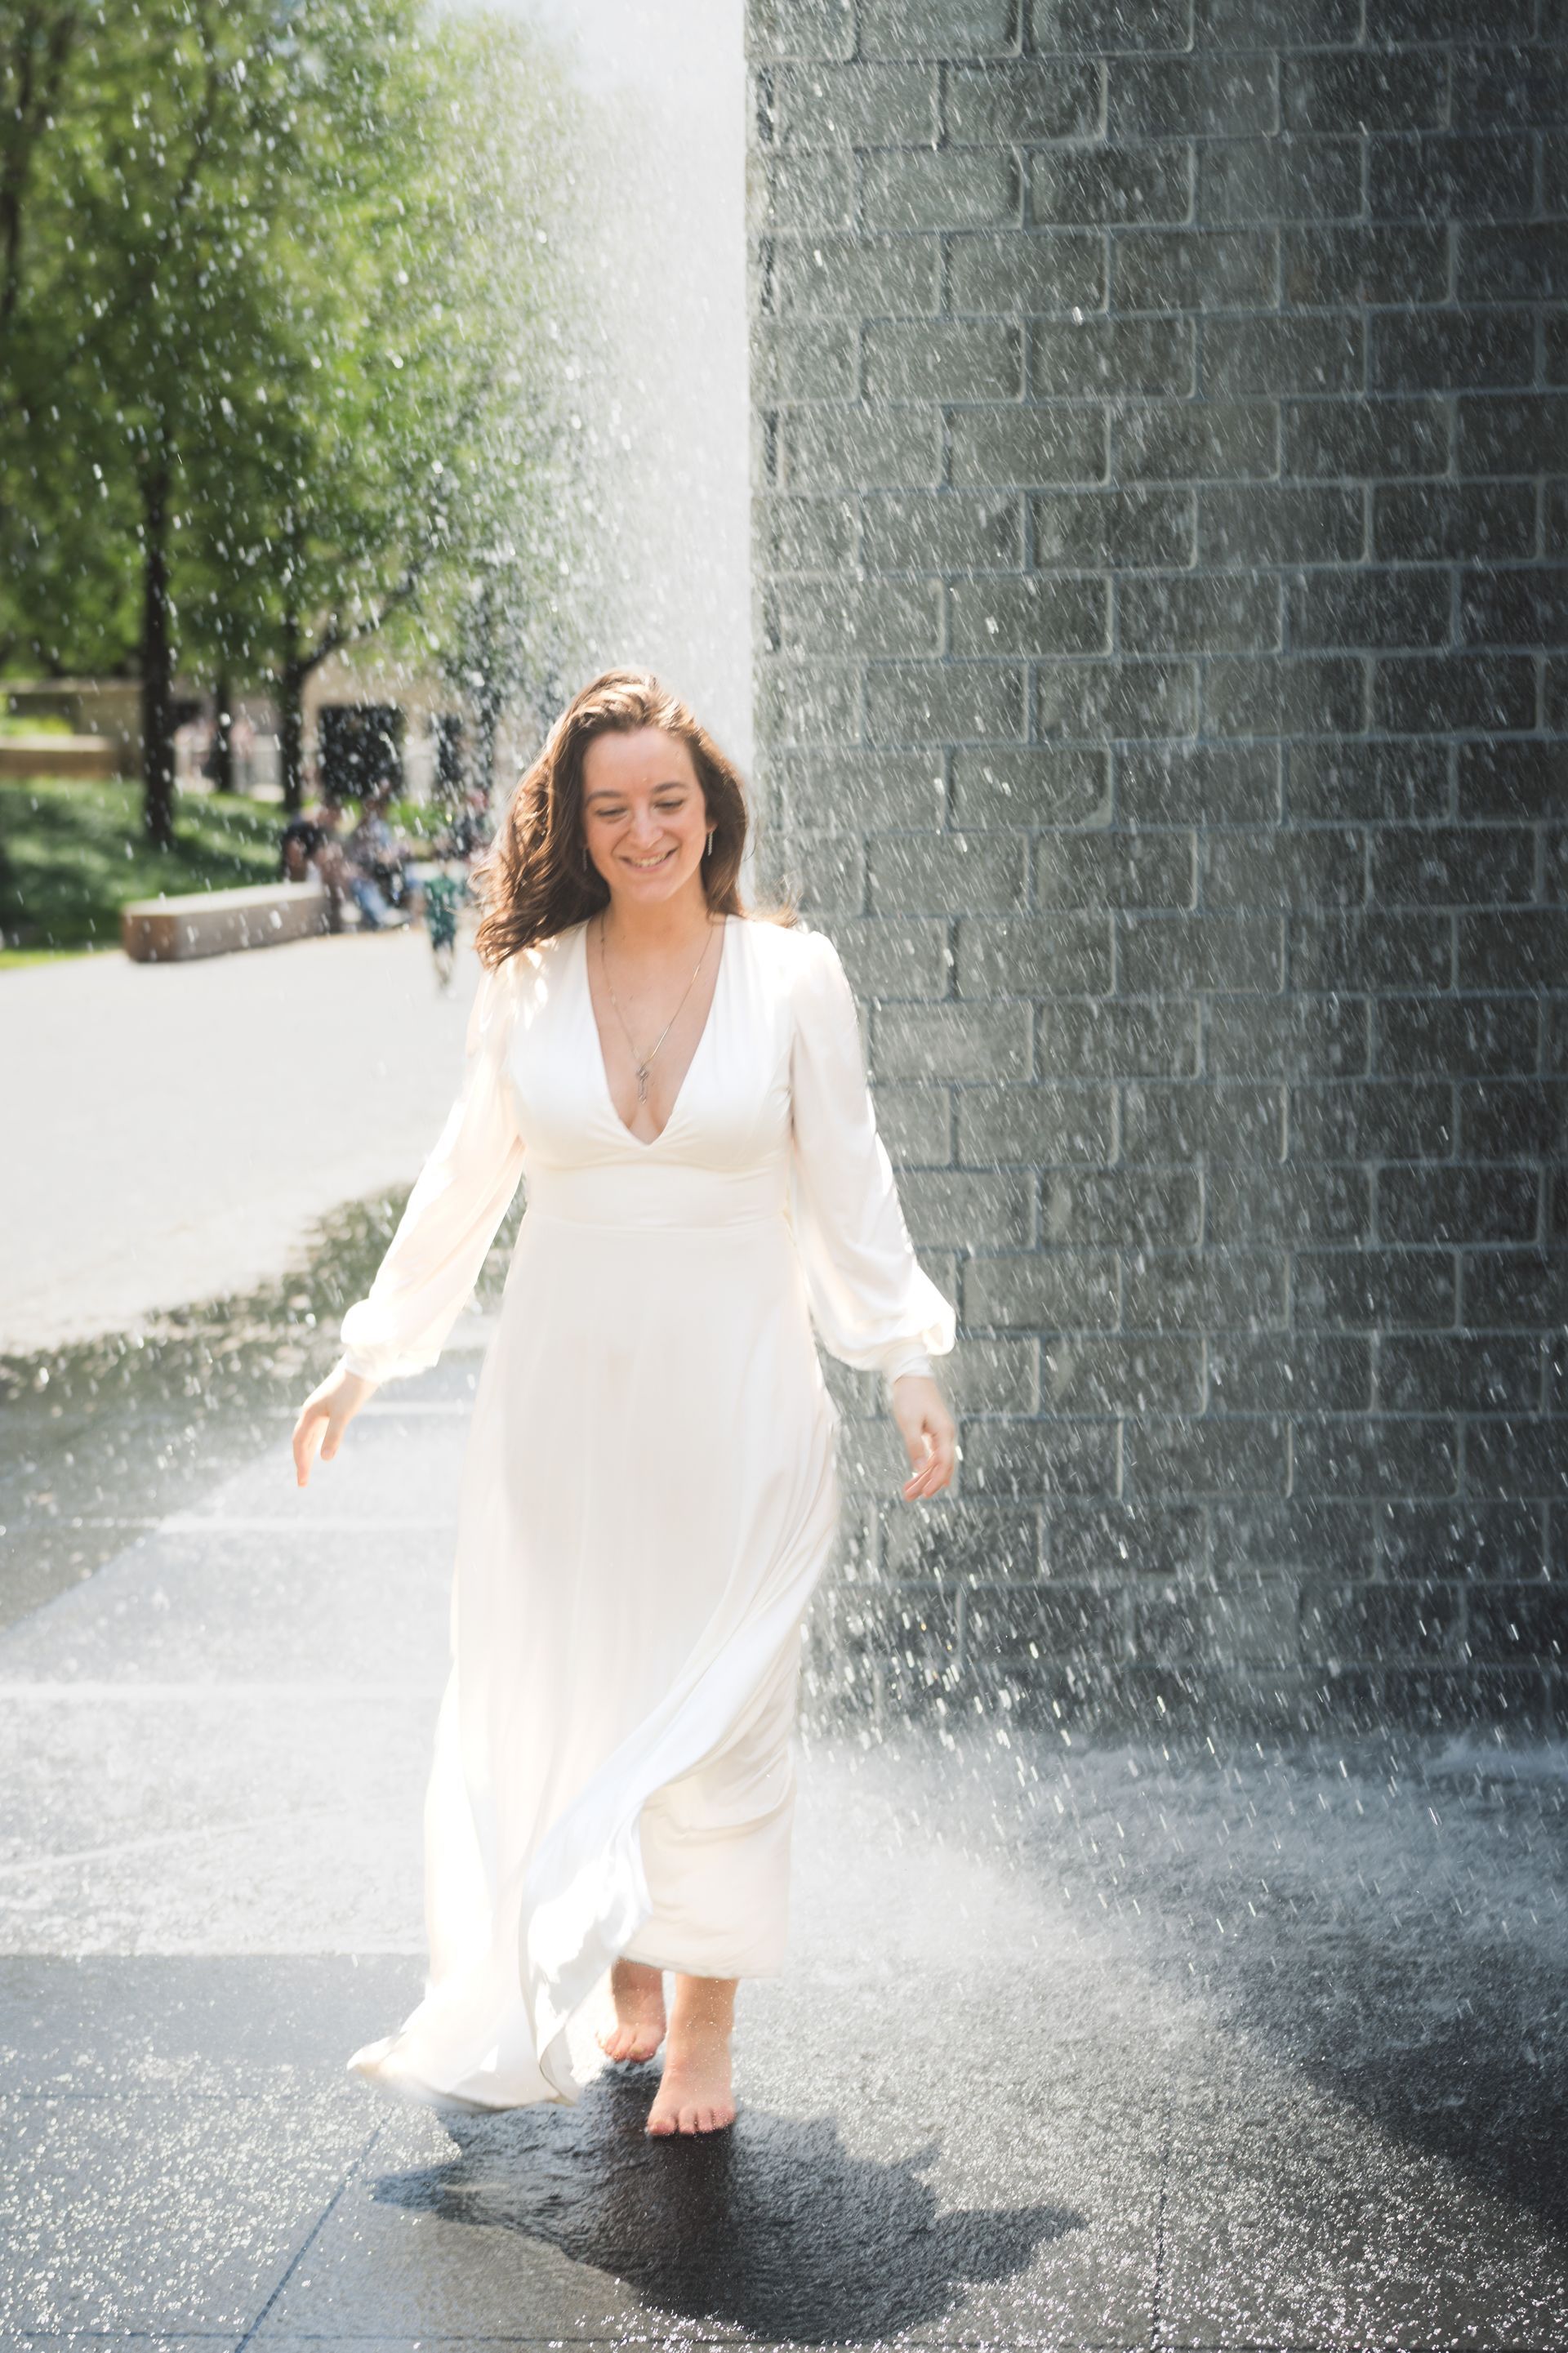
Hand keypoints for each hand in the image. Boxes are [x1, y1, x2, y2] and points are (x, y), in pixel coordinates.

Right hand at [291, 1362, 376, 1487]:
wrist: (363, 1366)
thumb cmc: (352, 1389)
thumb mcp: (344, 1414)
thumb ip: (333, 1436)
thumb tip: (324, 1459)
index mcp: (310, 1413)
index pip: (299, 1443)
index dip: (300, 1463)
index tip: (303, 1482)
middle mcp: (311, 1412)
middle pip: (300, 1441)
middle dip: (301, 1461)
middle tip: (303, 1482)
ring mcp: (320, 1409)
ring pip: (309, 1435)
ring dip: (307, 1453)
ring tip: (307, 1469)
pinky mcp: (330, 1407)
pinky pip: (318, 1429)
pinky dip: (316, 1442)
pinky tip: (320, 1448)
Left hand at [890, 1373, 957, 1502]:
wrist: (910, 1375)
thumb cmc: (909, 1396)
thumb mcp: (909, 1422)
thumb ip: (915, 1446)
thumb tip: (920, 1469)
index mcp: (944, 1432)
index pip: (944, 1464)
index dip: (936, 1481)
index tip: (925, 1495)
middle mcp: (946, 1435)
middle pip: (940, 1466)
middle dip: (926, 1483)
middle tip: (910, 1498)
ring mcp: (940, 1434)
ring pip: (935, 1462)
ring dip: (922, 1477)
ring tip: (907, 1492)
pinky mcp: (932, 1432)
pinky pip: (931, 1454)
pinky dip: (922, 1466)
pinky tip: (916, 1477)